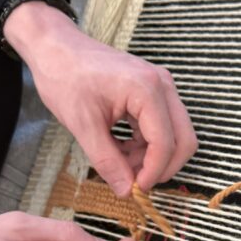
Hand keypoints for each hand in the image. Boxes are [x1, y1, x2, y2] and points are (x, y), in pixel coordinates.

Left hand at [4, 1, 197, 197]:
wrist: (56, 48)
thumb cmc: (64, 78)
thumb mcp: (82, 125)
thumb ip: (107, 161)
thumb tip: (127, 191)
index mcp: (146, 90)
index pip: (166, 143)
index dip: (154, 172)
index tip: (135, 190)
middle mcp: (162, 86)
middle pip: (184, 140)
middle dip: (163, 167)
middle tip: (135, 182)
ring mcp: (161, 87)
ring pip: (176, 136)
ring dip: (153, 157)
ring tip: (120, 162)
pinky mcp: (155, 92)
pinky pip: (163, 127)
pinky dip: (147, 145)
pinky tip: (121, 149)